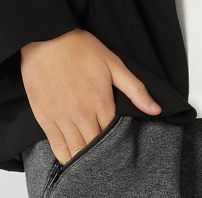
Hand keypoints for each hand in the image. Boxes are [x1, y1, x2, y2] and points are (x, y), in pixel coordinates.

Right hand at [20, 28, 160, 165]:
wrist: (47, 39)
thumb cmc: (80, 48)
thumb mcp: (113, 63)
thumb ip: (135, 89)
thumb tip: (155, 109)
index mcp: (101, 102)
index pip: (115, 136)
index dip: (120, 142)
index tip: (123, 145)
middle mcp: (82, 115)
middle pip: (97, 148)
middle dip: (104, 154)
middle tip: (110, 157)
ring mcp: (62, 119)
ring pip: (78, 152)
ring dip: (86, 159)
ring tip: (93, 162)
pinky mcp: (46, 120)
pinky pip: (58, 149)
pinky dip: (67, 158)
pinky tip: (73, 160)